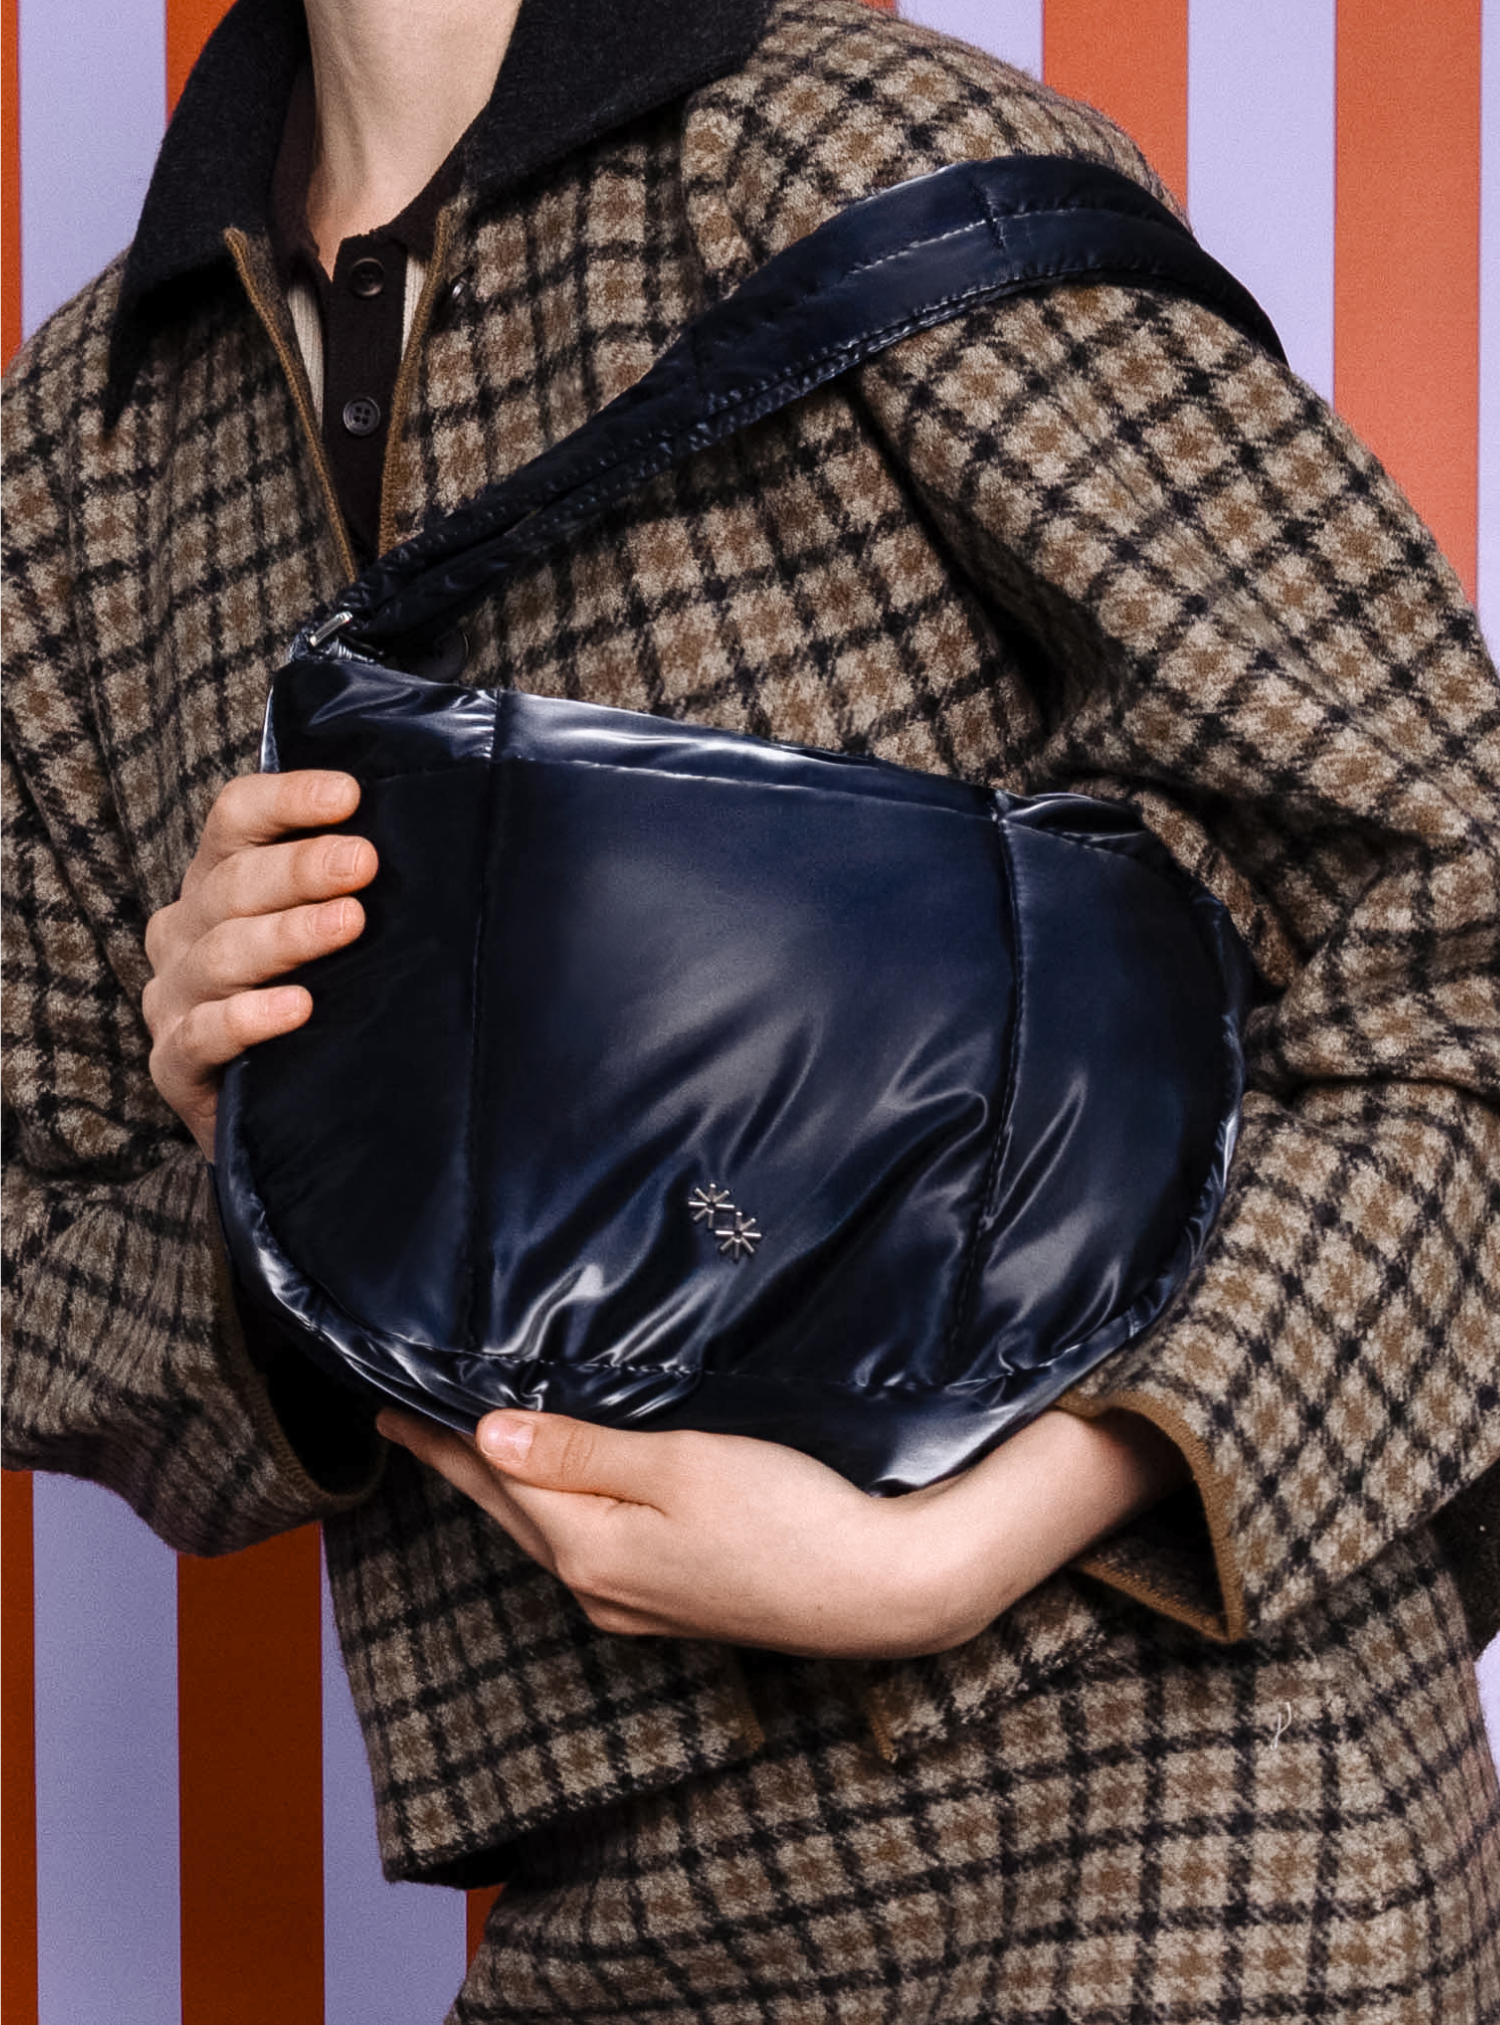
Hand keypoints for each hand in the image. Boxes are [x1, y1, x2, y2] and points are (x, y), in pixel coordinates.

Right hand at [143, 771, 375, 1159]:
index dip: (287, 800)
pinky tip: (297, 1008)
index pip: (235, 818)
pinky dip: (248, 1018)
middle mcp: (186, 930)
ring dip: (287, 935)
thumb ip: (359, 891)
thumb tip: (438, 840)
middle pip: (232, 882)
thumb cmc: (324, 1009)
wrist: (289, 1120)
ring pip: (220, 954)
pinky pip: (201, 1035)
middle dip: (300, 869)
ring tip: (349, 925)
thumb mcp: (340, 941)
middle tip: (363, 862)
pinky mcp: (173, 1066)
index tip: (350, 797)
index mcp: (219, 882)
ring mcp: (173, 998)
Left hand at [376, 1405, 1185, 1658]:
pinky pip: (593, 1547)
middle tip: (413, 1423)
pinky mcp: (680, 1601)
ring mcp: (640, 1602)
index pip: (491, 1479)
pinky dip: (564, 1510)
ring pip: (551, 1531)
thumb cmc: (788, 1516)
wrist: (884, 1589)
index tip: (387, 1408)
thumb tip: (484, 1435)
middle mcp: (600, 1585)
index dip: (438, 1440)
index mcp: (588, 1547)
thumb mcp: (676, 1467)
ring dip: (512, 1489)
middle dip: (462, 1466)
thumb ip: (578, 1453)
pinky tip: (574, 1493)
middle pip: (512, 1511)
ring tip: (479, 1448)